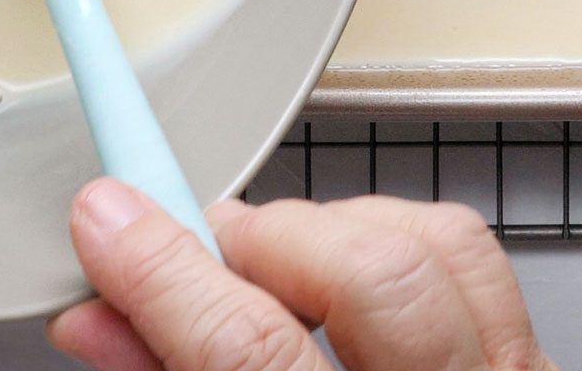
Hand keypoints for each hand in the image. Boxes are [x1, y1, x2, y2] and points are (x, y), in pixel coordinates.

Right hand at [51, 180, 555, 370]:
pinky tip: (345, 276)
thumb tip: (104, 321)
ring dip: (337, 230)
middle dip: (264, 240)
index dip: (167, 276)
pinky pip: (477, 266)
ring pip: (441, 247)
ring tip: (267, 263)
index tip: (113, 225)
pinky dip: (402, 243)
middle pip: (372, 278)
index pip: (249, 356)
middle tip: (195, 253)